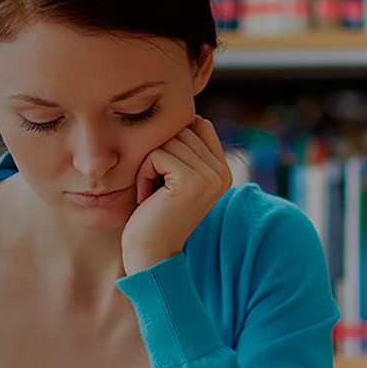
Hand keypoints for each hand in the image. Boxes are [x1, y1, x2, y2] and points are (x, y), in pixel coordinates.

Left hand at [122, 116, 231, 274]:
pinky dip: (143, 173)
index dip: (173, 141)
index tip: (165, 175)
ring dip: (148, 164)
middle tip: (156, 188)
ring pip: (167, 140)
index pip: (198, 125)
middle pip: (181, 129)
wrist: (151, 255)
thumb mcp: (175, 178)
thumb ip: (186, 148)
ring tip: (153, 193)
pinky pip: (156, 154)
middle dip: (159, 153)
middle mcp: (222, 172)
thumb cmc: (155, 215)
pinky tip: (147, 197)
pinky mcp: (191, 181)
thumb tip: (186, 113)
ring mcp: (210, 176)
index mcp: (223, 170)